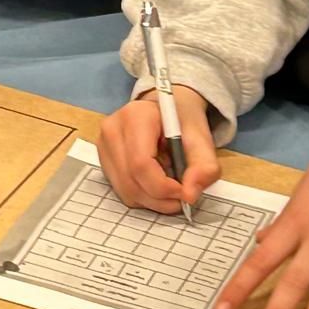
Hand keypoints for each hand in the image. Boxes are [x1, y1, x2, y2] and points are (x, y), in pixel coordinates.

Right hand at [97, 86, 219, 213]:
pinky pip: (121, 191)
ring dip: (152, 200)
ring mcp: (103, 145)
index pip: (141, 163)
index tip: (184, 192)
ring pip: (125, 191)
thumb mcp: (203, 139)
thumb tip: (189, 195)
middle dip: (160, 198)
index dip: (163, 187)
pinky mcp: (103, 159)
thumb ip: (204, 167)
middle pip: (131, 181)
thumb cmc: (182, 121)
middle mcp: (112, 130)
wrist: (166, 108)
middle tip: (181, 197)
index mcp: (136, 116)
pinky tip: (156, 183)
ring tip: (170, 186)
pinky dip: (143, 197)